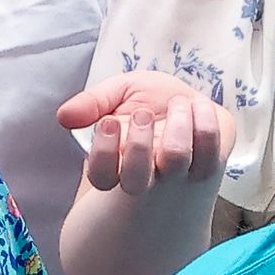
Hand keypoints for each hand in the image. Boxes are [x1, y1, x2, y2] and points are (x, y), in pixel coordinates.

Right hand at [59, 67, 232, 192]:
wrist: (193, 107)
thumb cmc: (150, 104)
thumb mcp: (119, 93)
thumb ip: (93, 102)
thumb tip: (64, 116)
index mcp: (118, 163)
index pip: (101, 177)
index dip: (103, 151)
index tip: (111, 121)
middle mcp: (148, 175)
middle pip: (135, 181)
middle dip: (137, 142)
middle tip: (143, 114)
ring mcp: (179, 173)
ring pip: (175, 160)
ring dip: (174, 123)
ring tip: (178, 104)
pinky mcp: (209, 164)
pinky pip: (210, 148)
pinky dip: (204, 119)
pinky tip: (198, 107)